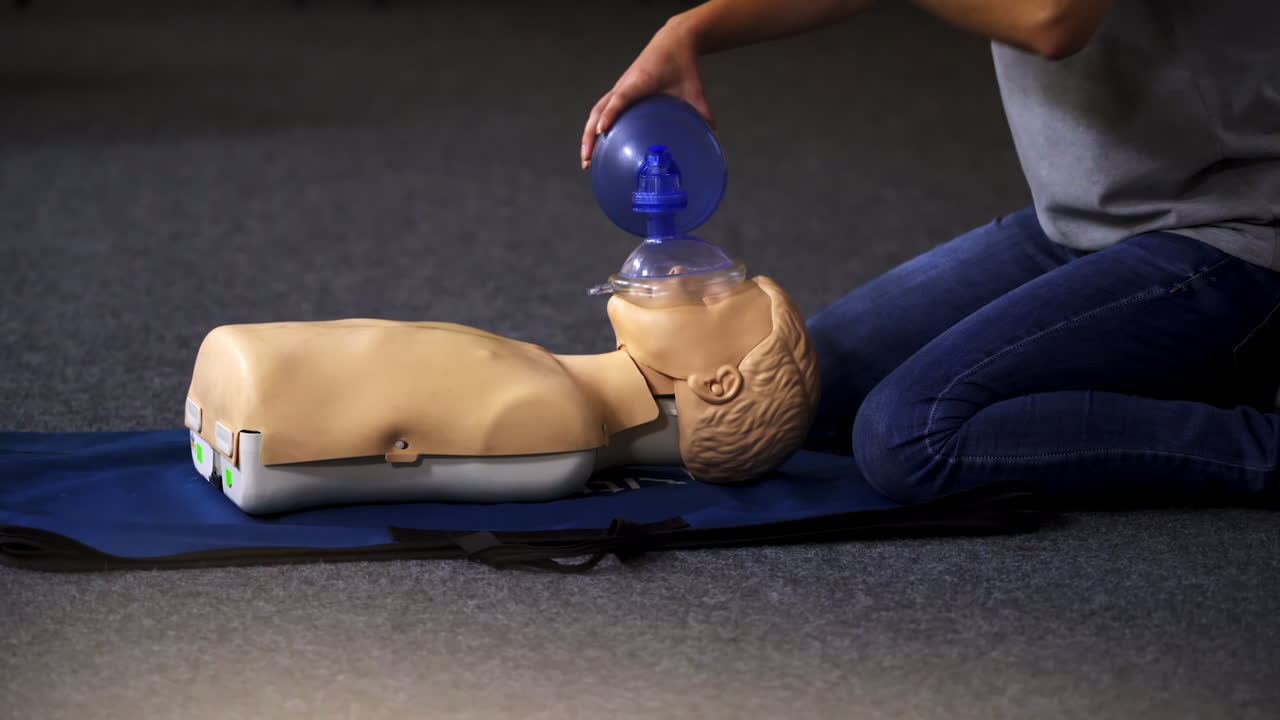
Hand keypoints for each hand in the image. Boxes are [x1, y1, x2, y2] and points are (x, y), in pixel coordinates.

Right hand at [580, 19, 715, 169]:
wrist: (674, 40)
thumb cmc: (682, 63)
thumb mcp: (694, 88)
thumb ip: (702, 111)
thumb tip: (712, 136)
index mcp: (640, 81)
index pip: (620, 98)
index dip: (611, 114)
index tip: (603, 131)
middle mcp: (624, 84)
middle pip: (599, 110)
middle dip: (590, 135)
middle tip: (587, 160)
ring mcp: (620, 87)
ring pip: (597, 111)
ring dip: (589, 134)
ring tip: (587, 159)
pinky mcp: (621, 90)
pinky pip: (603, 109)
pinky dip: (597, 125)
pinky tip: (599, 145)